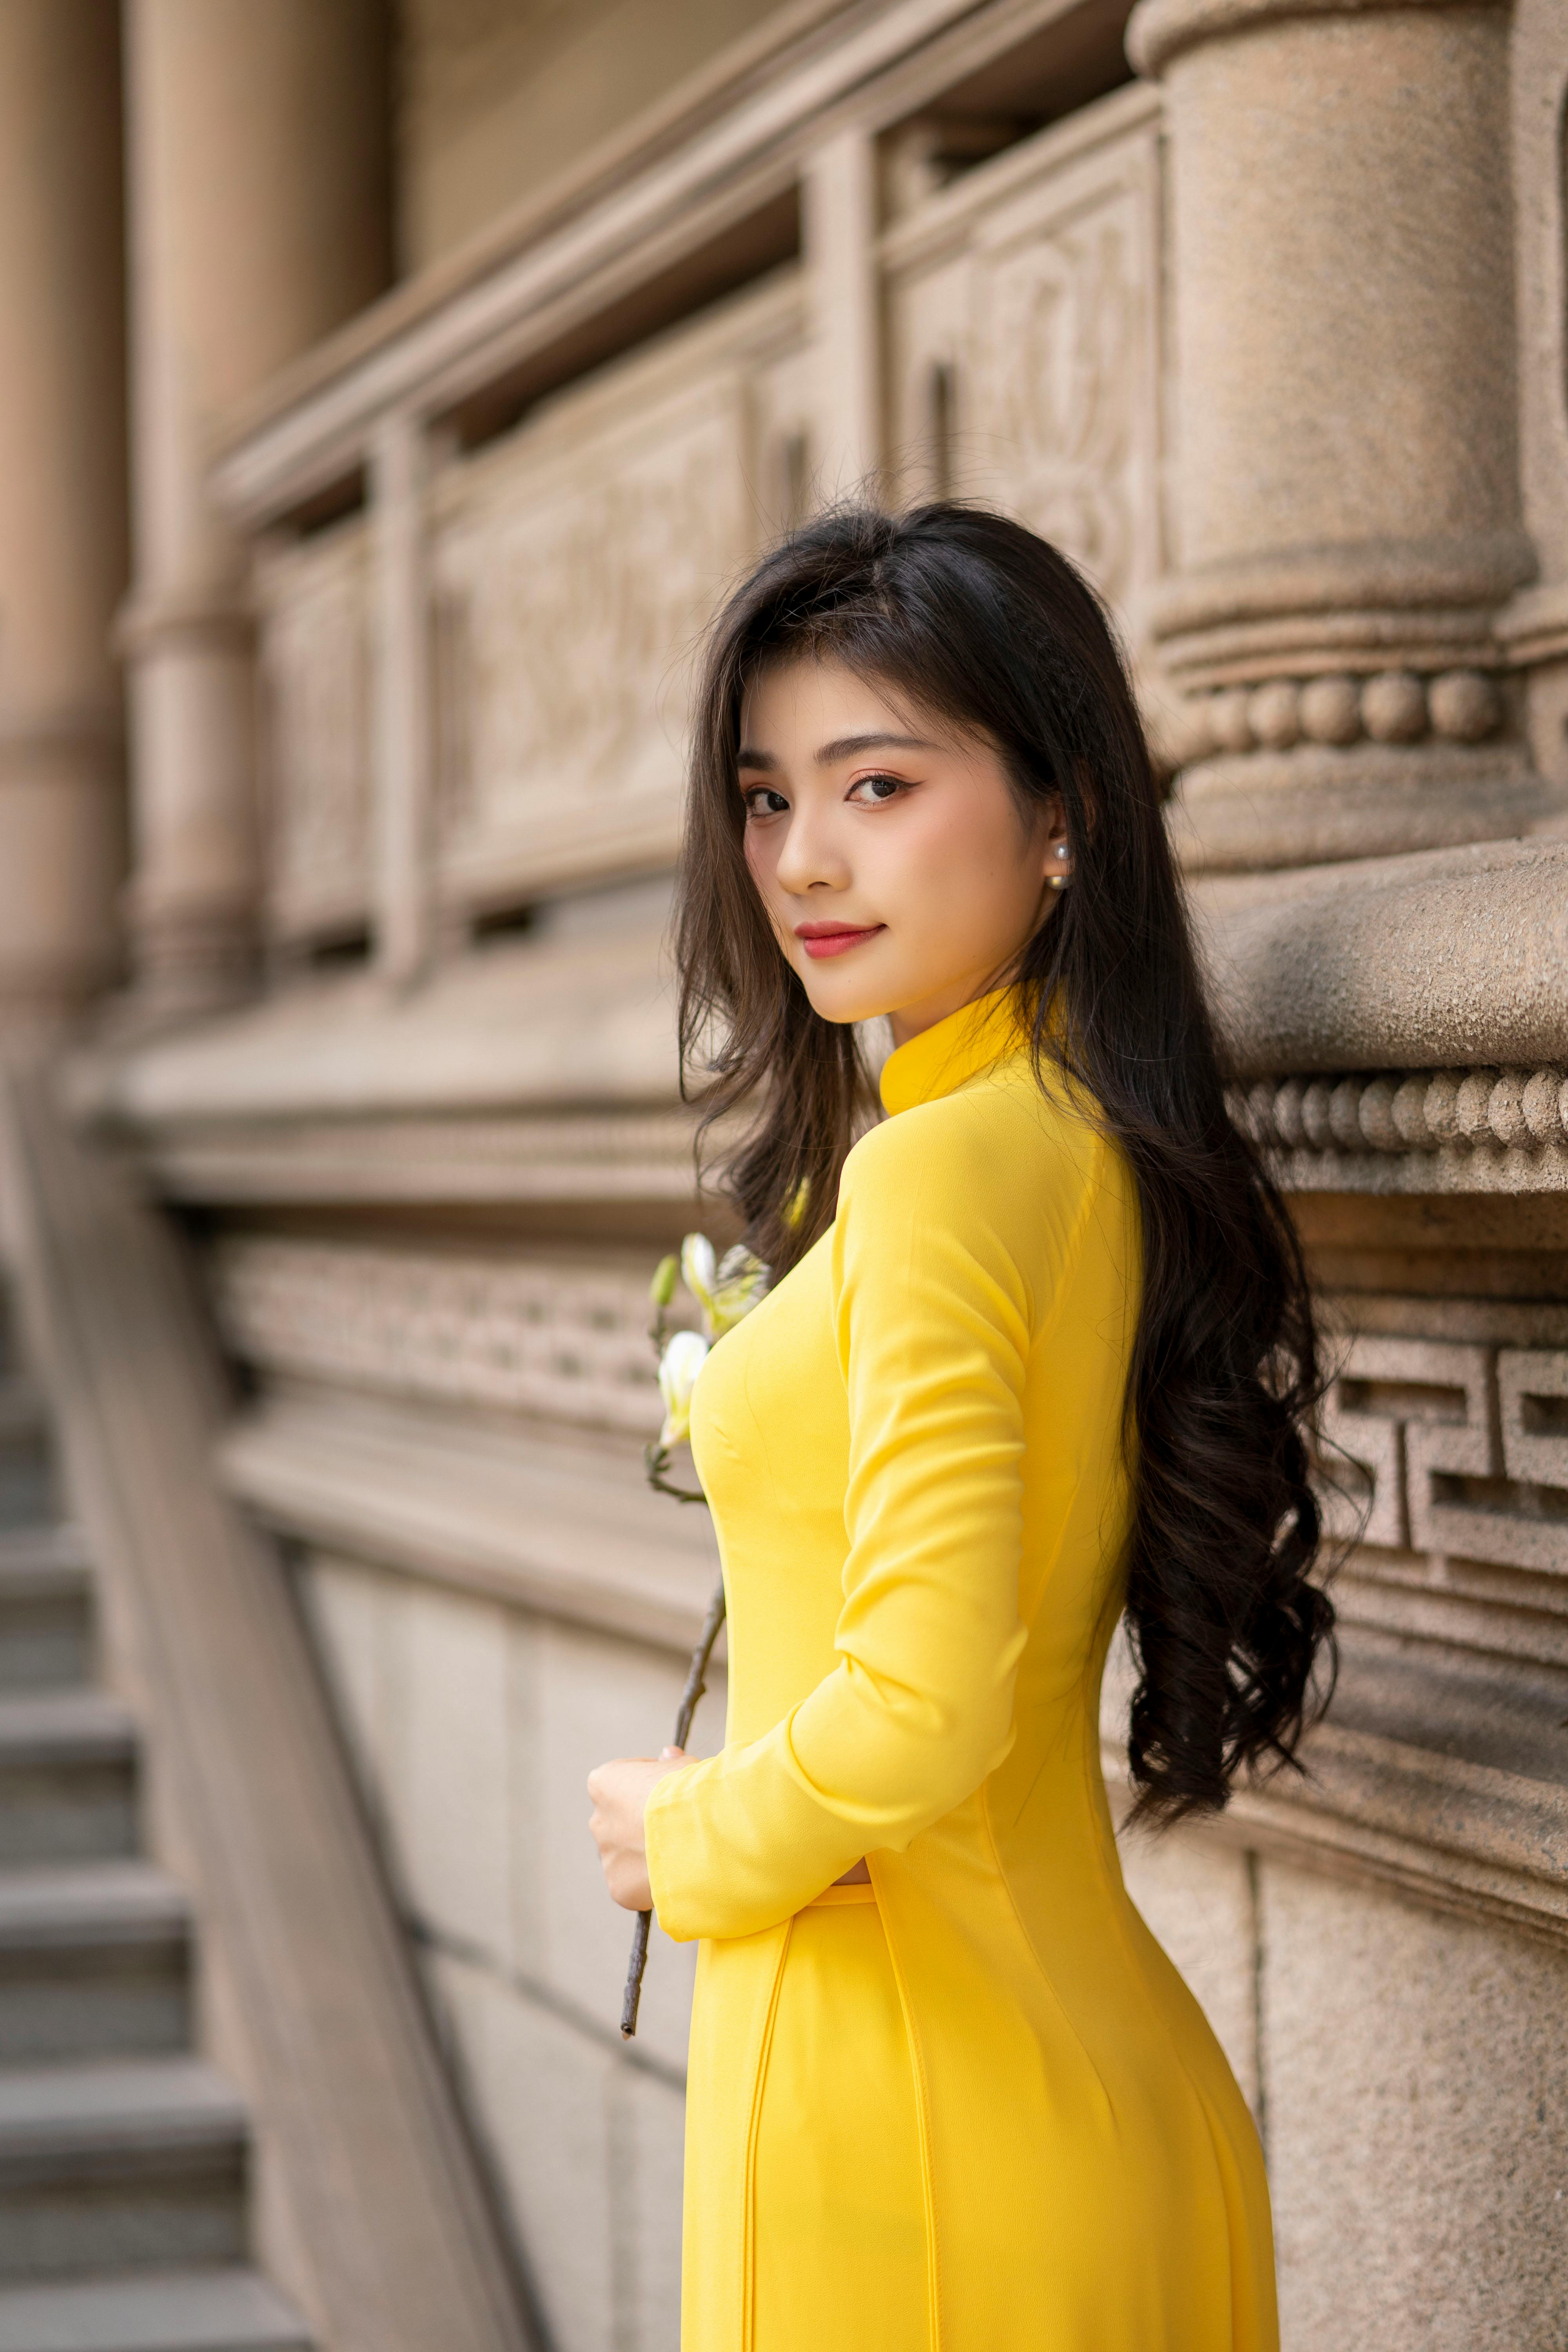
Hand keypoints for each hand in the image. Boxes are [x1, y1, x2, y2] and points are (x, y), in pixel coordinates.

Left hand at [587, 1746, 689, 1911]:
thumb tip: (668, 1756)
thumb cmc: (687, 1791)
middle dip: (643, 1824)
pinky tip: (676, 1874)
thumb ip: (670, 1763)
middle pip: (622, 1822)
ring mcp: (607, 1856)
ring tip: (681, 1853)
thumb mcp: (682, 1766)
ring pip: (628, 1856)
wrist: (694, 1831)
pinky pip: (636, 1885)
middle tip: (677, 1826)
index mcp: (604, 1783)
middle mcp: (598, 1820)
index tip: (671, 1792)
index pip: (622, 1783)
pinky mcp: (618, 1887)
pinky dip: (652, 1883)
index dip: (650, 1787)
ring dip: (647, 1855)